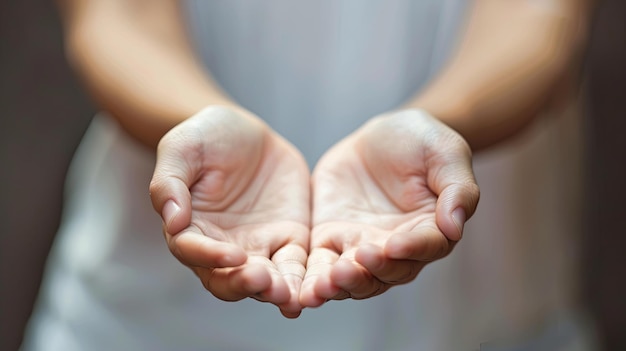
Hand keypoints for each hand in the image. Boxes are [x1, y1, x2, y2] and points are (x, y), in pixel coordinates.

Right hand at [150, 106, 309, 317]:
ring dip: (276, 291)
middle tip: (264, 283)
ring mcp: (257, 247)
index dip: (211, 257)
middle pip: (228, 279)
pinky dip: (303, 281)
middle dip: (245, 285)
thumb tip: (172, 220)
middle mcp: (221, 247)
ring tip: (289, 295)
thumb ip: (170, 182)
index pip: (194, 252)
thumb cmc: (206, 137)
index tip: (234, 255)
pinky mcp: (287, 240)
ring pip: (264, 280)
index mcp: (190, 228)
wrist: (248, 132)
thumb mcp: (182, 148)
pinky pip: (296, 265)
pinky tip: (313, 290)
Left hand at [300, 109, 478, 305]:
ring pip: (352, 278)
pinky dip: (311, 279)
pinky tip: (300, 292)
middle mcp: (397, 249)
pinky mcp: (330, 240)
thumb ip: (457, 188)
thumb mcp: (445, 153)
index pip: (423, 247)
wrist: (381, 135)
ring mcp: (361, 247)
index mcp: (430, 231)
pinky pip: (320, 264)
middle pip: (384, 273)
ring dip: (336, 286)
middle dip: (365, 274)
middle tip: (346, 270)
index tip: (392, 245)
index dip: (409, 248)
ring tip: (319, 288)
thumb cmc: (422, 142)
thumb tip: (455, 226)